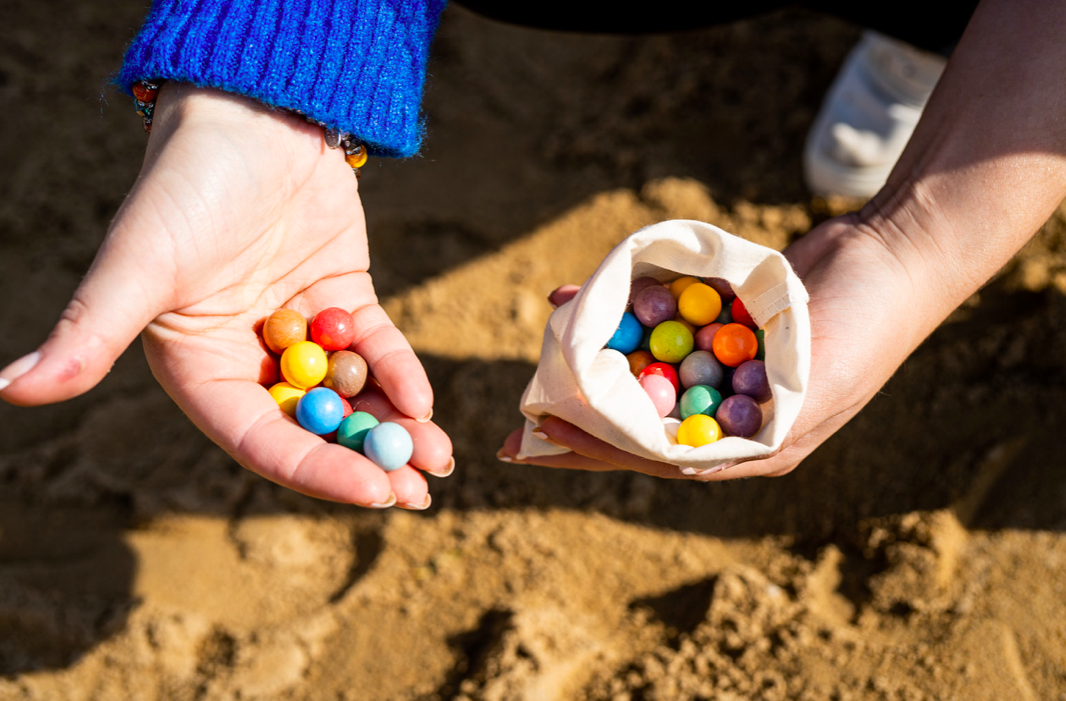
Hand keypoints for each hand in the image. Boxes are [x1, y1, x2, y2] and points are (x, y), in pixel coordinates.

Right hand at [0, 84, 451, 507]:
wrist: (249, 112)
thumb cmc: (183, 186)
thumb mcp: (138, 263)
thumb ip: (89, 331)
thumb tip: (10, 392)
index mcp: (199, 368)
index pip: (259, 438)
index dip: (314, 468)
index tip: (372, 491)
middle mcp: (250, 360)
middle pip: (314, 427)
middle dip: (366, 461)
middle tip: (418, 495)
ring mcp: (299, 334)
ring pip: (351, 395)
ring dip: (394, 429)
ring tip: (438, 462)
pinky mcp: (341, 299)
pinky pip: (375, 347)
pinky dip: (399, 372)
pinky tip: (426, 400)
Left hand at [497, 213, 933, 479]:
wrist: (893, 251)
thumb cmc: (869, 320)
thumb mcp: (819, 384)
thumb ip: (759, 427)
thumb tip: (683, 464)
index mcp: (754, 443)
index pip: (657, 457)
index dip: (597, 448)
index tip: (543, 433)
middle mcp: (730, 411)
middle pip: (638, 425)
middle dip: (579, 423)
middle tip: (519, 426)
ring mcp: (722, 366)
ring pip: (641, 374)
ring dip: (593, 363)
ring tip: (544, 349)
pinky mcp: (717, 324)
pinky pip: (658, 327)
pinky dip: (621, 316)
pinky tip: (581, 299)